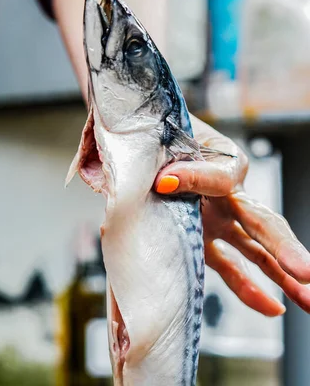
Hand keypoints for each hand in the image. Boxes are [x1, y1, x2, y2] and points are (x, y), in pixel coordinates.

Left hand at [154, 116, 309, 316]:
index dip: (194, 177)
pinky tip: (273, 306)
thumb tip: (166, 181)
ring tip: (309, 299)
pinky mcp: (203, 239)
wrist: (149, 142)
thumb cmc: (161, 136)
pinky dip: (249, 287)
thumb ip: (172, 161)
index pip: (220, 175)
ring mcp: (219, 219)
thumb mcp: (167, 139)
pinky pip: (231, 266)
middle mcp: (227, 193)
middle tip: (306, 271)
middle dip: (283, 246)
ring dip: (282, 275)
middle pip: (262, 221)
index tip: (163, 181)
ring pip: (258, 250)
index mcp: (221, 159)